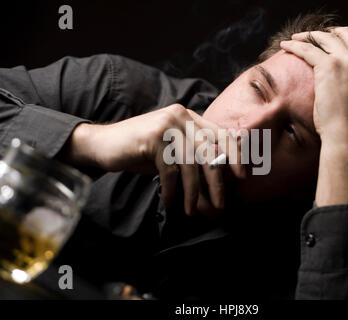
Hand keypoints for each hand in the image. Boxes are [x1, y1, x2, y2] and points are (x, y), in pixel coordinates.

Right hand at [66, 104, 245, 214]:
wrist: (105, 145)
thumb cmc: (143, 152)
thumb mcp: (173, 152)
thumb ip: (194, 157)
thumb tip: (220, 180)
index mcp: (190, 118)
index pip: (221, 134)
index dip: (235, 155)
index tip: (242, 176)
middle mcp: (181, 117)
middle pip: (209, 152)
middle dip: (216, 183)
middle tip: (220, 206)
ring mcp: (167, 124)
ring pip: (190, 164)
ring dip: (192, 193)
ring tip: (191, 211)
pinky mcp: (153, 137)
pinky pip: (170, 169)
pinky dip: (171, 190)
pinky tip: (170, 202)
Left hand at [280, 27, 347, 146]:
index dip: (346, 38)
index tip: (334, 41)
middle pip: (345, 34)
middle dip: (328, 33)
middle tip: (313, 37)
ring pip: (325, 38)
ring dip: (308, 36)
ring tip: (296, 38)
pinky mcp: (330, 66)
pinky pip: (308, 49)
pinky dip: (295, 45)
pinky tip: (286, 45)